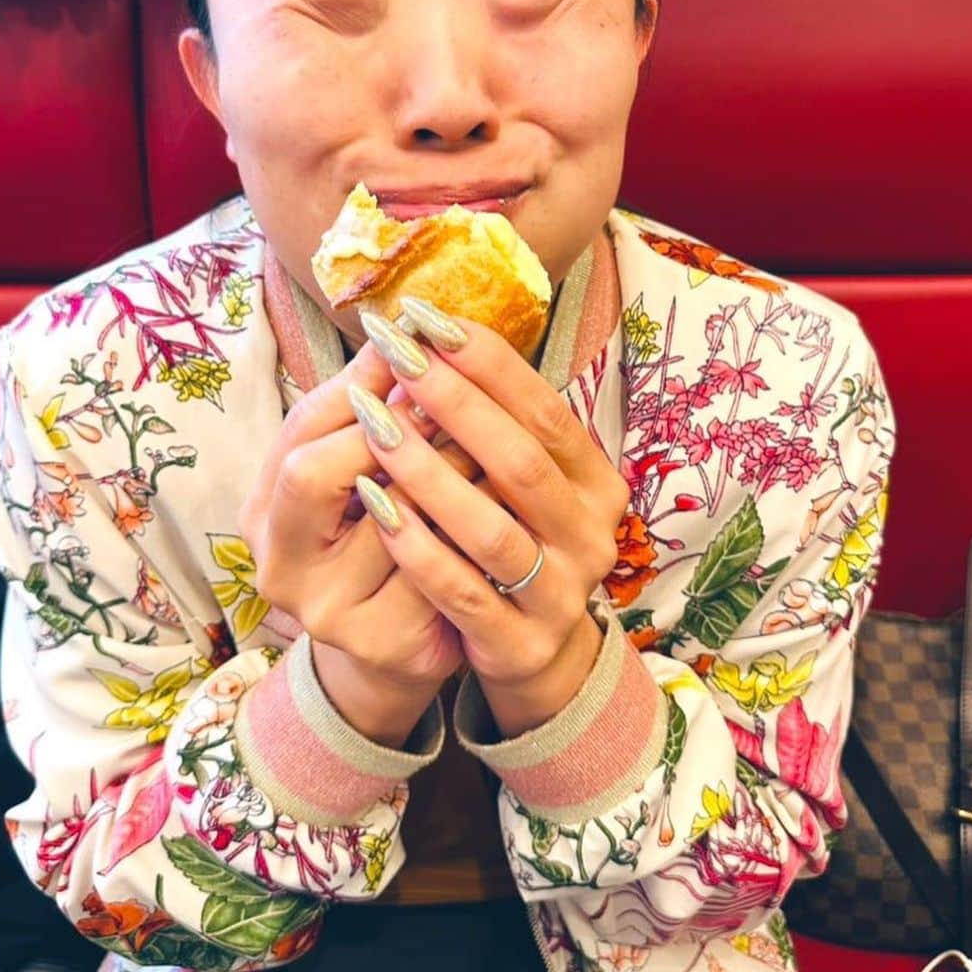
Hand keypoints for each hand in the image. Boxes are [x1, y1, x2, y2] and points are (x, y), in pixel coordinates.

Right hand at [238, 342, 462, 744]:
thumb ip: (370, 412)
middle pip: (312, 471)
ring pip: (385, 519)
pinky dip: (470, 528)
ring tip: (485, 436)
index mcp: (263, 516)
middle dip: (386, 425)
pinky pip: (434, 572)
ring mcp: (327, 614)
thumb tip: (403, 328)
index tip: (413, 346)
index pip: (297, 431)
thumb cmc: (385, 537)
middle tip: (445, 393)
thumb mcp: (359, 474)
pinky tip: (504, 502)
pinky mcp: (386, 645)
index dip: (358, 387)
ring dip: (442, 468)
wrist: (407, 642)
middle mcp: (279, 569)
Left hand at [353, 302, 628, 733]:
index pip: (547, 410)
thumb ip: (494, 423)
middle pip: (521, 460)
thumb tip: (430, 333)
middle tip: (396, 355)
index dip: (488, 362)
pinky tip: (375, 506)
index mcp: (597, 484)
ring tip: (374, 424)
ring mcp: (561, 595)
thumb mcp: (521, 483)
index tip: (428, 320)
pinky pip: (462, 591)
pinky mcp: (520, 643)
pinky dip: (418, 546)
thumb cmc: (514, 540)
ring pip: (491, 528)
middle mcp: (591, 536)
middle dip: (454, 402)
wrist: (533, 652)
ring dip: (428, 471)